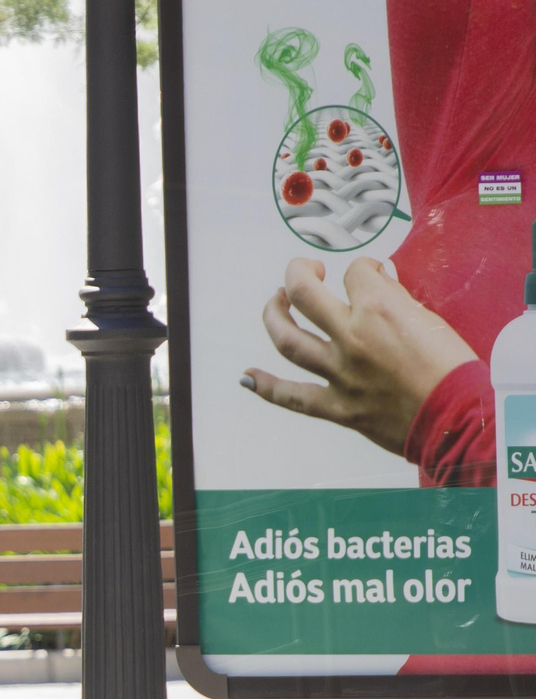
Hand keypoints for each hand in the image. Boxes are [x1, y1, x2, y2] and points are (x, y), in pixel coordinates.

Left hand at [245, 257, 476, 455]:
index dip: (361, 268)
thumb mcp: (433, 321)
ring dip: (274, 315)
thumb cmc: (455, 371)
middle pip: (304, 292)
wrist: (459, 421)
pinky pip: (290, 395)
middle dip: (298, 273)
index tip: (368, 274)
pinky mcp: (336, 407)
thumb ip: (399, 299)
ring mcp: (339, 373)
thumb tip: (380, 279)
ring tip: (276, 303)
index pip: (355, 272)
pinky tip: (248, 375)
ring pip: (287, 338)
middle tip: (303, 271)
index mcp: (381, 310)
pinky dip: (265, 386)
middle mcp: (352, 337)